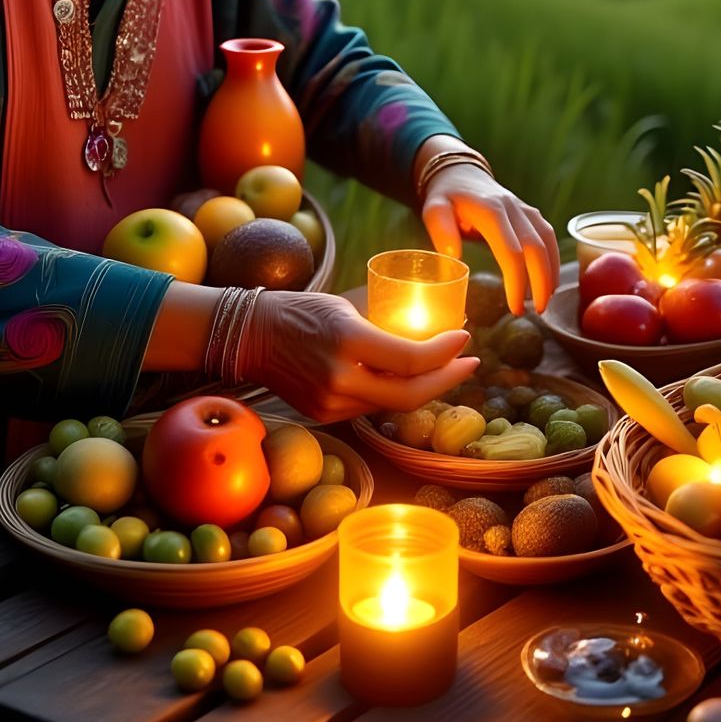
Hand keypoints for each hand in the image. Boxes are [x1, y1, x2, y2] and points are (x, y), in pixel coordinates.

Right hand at [238, 290, 478, 423]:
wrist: (250, 336)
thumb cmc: (300, 309)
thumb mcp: (345, 305)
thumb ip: (384, 322)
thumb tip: (435, 322)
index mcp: (347, 340)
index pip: (411, 359)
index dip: (445, 352)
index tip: (466, 337)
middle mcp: (340, 378)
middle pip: (411, 394)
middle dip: (448, 379)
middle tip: (471, 363)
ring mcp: (331, 403)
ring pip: (393, 405)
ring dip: (425, 388)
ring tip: (447, 369)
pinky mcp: (325, 416)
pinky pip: (371, 408)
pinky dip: (395, 394)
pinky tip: (411, 381)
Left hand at [419, 161, 560, 315]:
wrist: (460, 172)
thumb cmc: (446, 196)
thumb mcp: (434, 209)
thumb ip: (441, 231)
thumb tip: (454, 256)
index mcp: (491, 211)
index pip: (511, 252)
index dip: (517, 282)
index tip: (514, 307)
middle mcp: (513, 208)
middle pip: (536, 248)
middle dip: (540, 282)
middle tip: (537, 311)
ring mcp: (524, 209)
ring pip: (547, 242)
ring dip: (550, 273)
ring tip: (544, 301)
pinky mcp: (530, 212)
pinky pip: (548, 236)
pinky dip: (553, 259)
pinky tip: (549, 280)